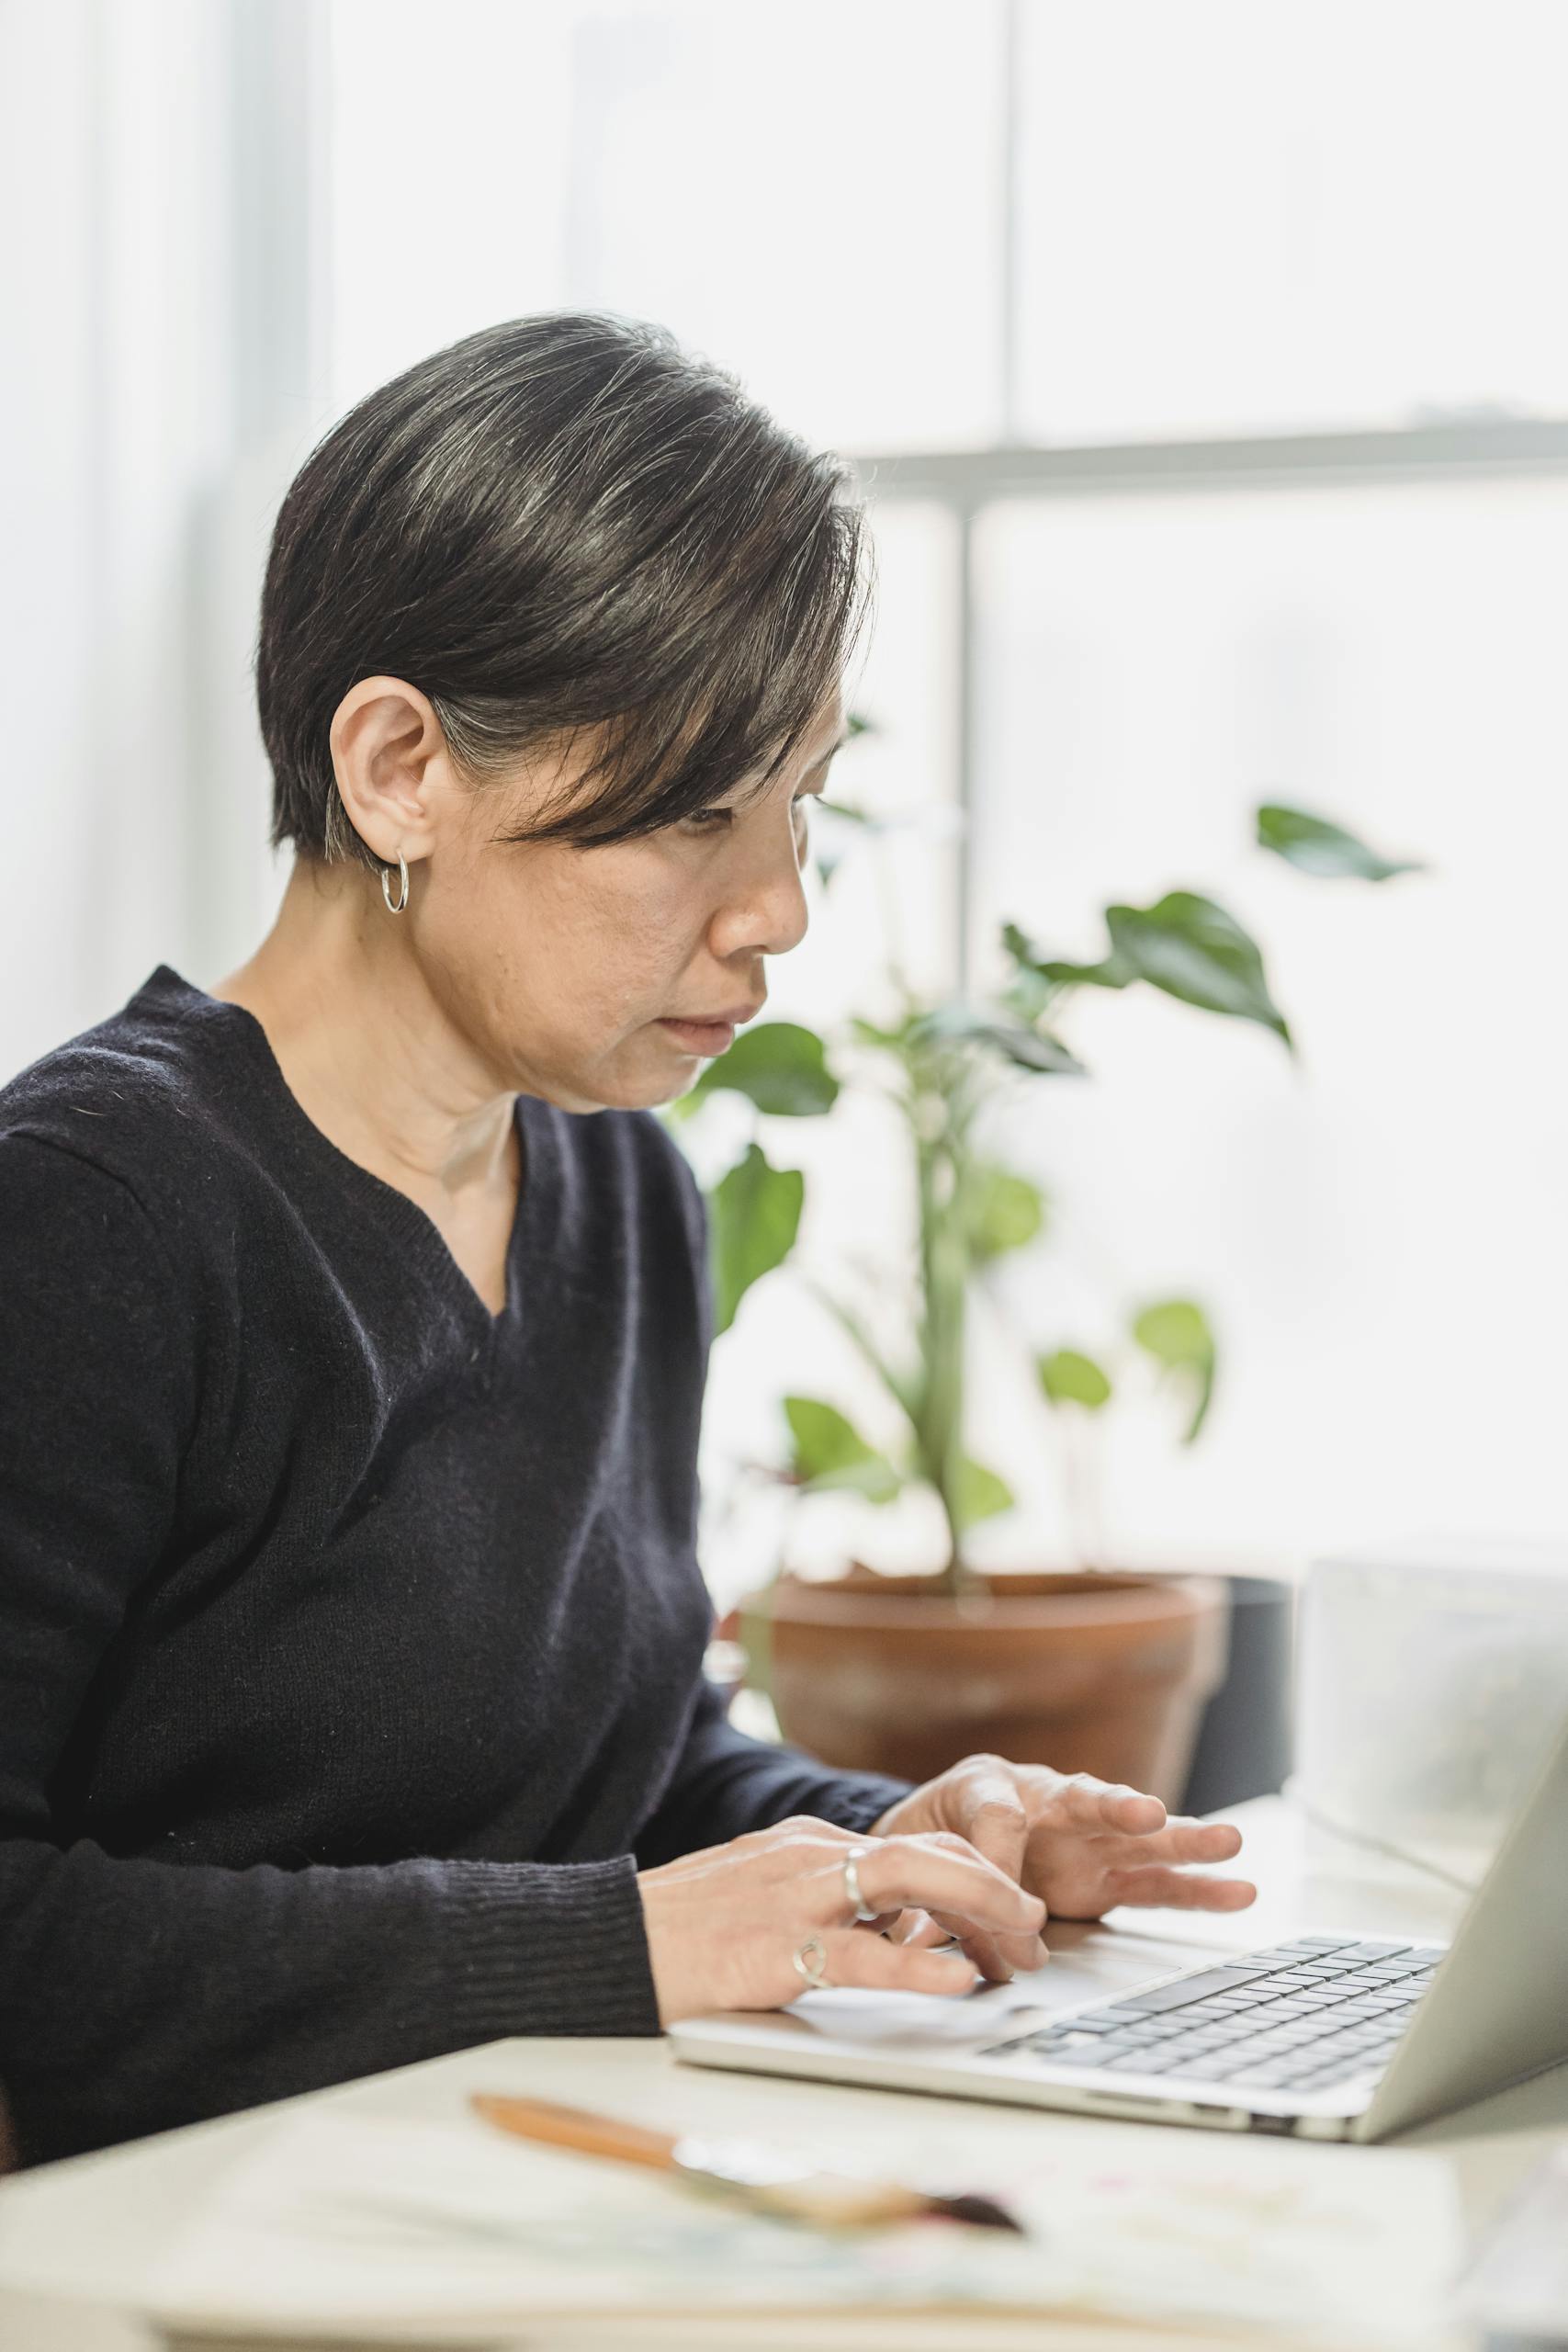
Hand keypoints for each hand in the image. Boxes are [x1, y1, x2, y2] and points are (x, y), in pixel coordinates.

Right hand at [636, 1814, 1046, 2025]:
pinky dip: (917, 1965)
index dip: (976, 1874)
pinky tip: (958, 1979)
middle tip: (1037, 1927)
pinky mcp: (771, 1948)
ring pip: (906, 1882)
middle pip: (924, 1851)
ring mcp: (790, 1897)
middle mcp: (807, 1856)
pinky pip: (860, 1956)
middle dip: (994, 1885)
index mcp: (807, 1844)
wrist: (603, 1942)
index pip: (914, 1844)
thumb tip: (888, 1938)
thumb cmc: (679, 1932)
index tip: (1014, 1909)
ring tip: (1024, 1938)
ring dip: (978, 1906)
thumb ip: (822, 1910)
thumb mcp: (761, 1899)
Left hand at [871, 1755, 1256, 1981]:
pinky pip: (1153, 1881)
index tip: (999, 1907)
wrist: (937, 1837)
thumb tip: (949, 1947)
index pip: (997, 1815)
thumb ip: (937, 1894)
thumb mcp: (915, 1853)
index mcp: (985, 1784)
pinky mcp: (1104, 1874)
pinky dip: (1194, 1888)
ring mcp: (1081, 1838)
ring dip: (1180, 1841)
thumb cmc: (928, 1835)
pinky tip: (1238, 1890)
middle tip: (1146, 1814)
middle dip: (1115, 1808)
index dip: (998, 1860)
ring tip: (1229, 1841)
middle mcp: (1043, 1799)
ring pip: (1136, 1837)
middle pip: (1083, 1798)